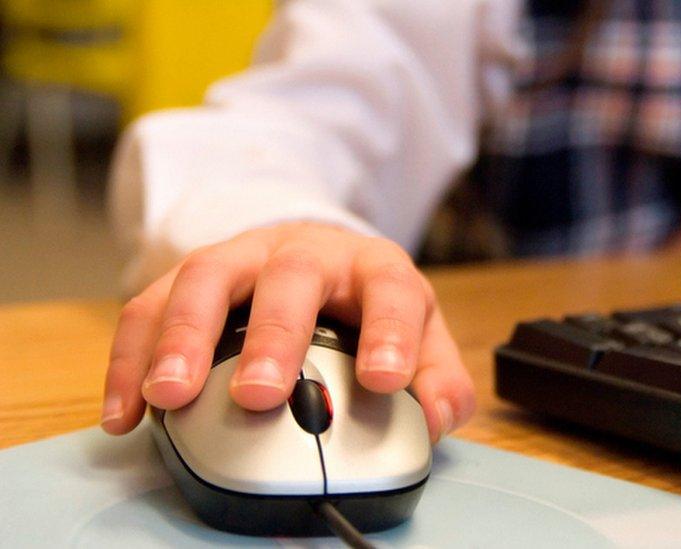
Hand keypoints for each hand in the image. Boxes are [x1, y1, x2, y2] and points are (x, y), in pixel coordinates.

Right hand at [100, 222, 474, 442]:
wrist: (317, 253)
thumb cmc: (367, 303)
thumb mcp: (418, 335)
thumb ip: (436, 380)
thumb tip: (434, 419)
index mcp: (373, 268)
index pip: (390, 290)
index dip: (389, 333)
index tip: (383, 379)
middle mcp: (306, 254)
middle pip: (290, 277)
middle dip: (273, 335)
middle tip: (260, 394)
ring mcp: (244, 257)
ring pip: (208, 278)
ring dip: (183, 338)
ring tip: (169, 396)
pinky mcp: (193, 275)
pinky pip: (151, 305)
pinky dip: (132, 357)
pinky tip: (126, 411)